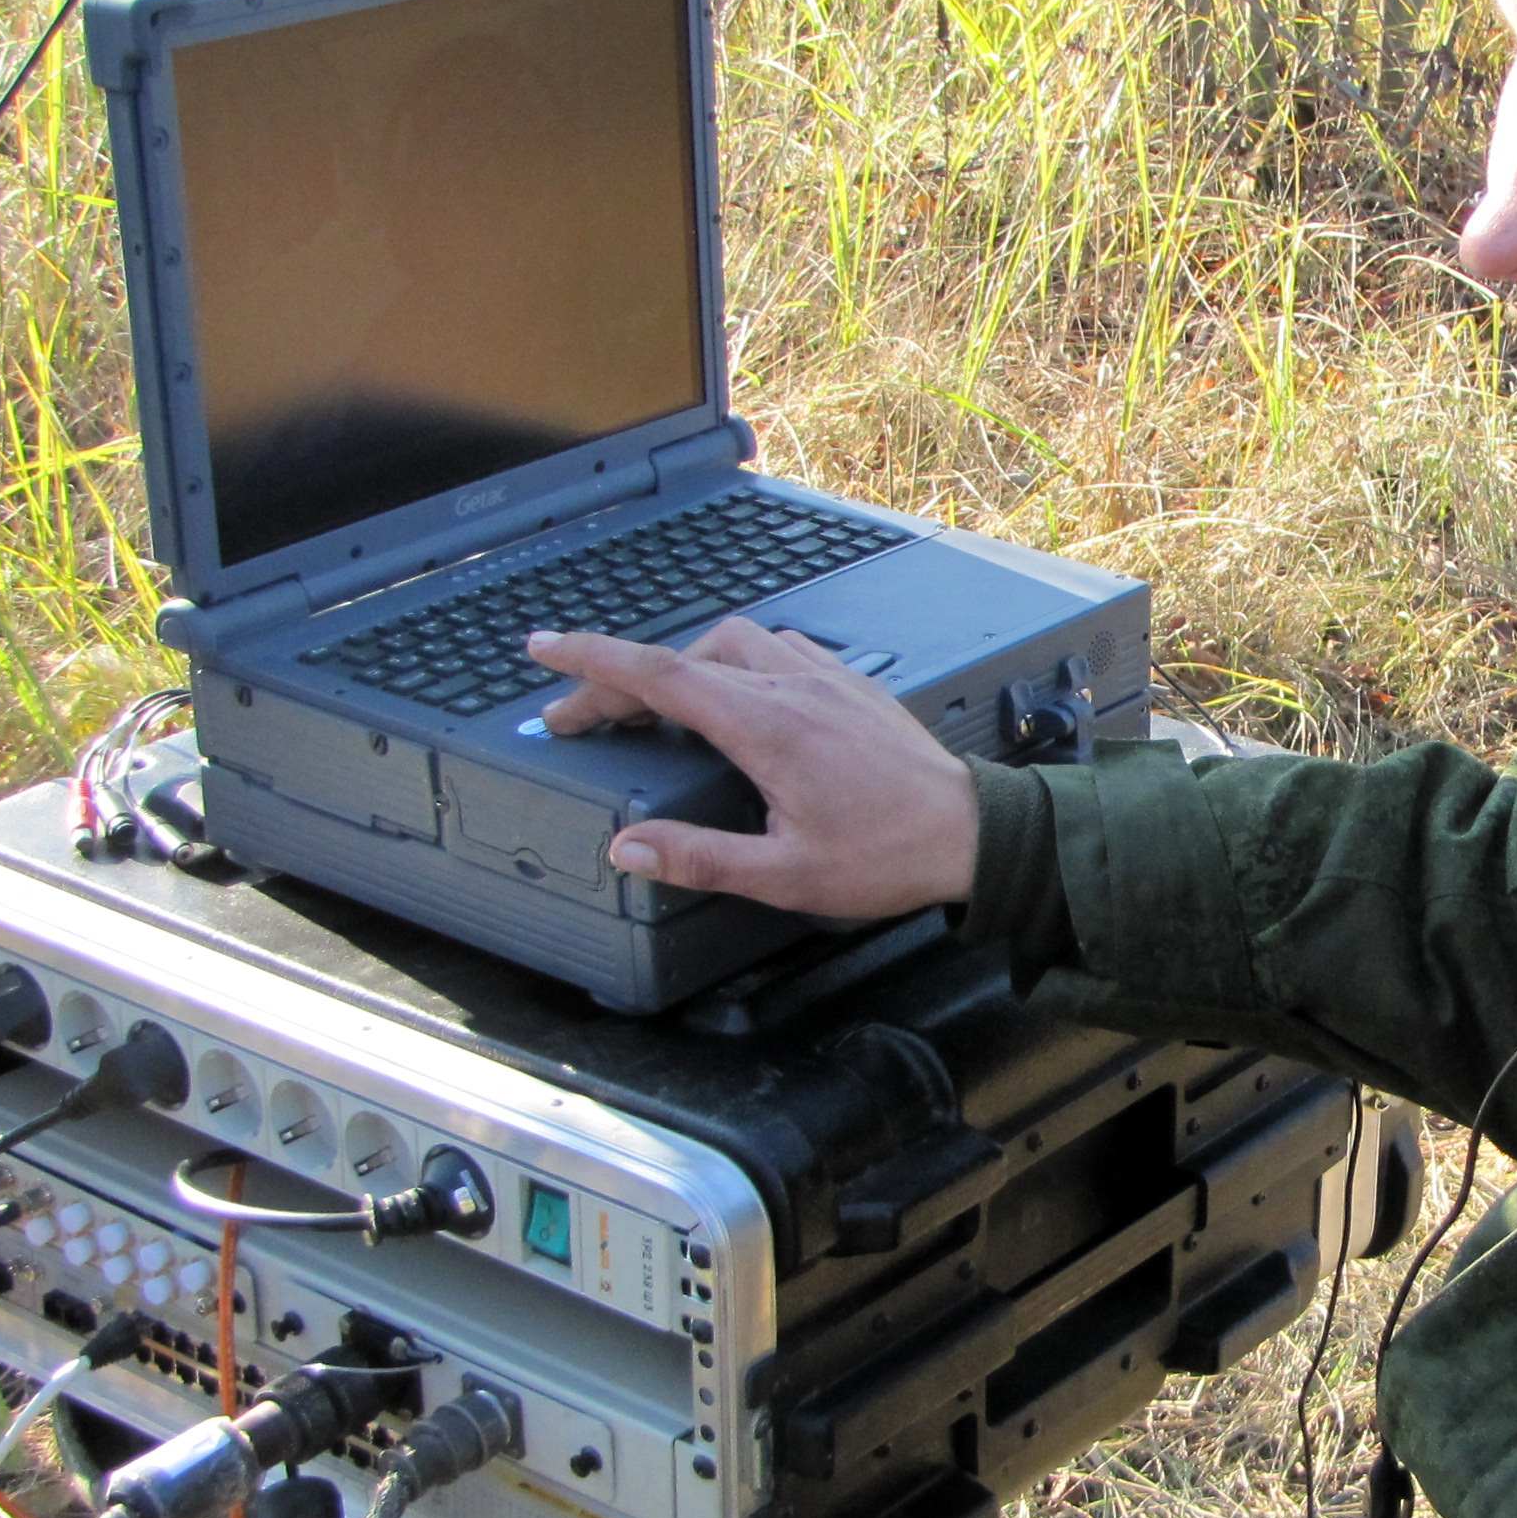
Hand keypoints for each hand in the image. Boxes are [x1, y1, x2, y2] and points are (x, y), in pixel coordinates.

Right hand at [524, 618, 980, 919]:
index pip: (657, 675)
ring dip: (684, 664)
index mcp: (764, 726)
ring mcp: (825, 678)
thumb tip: (626, 849)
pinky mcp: (851, 684)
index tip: (541, 648)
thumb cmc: (886, 857)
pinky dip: (736, 662)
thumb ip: (699, 858)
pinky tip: (735, 695)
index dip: (591, 660)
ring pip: (732, 642)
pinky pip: (778, 649)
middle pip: (684, 658)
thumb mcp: (784, 875)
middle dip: (624, 676)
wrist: (974, 832)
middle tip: (586, 717)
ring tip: (653, 706)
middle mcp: (791, 685)